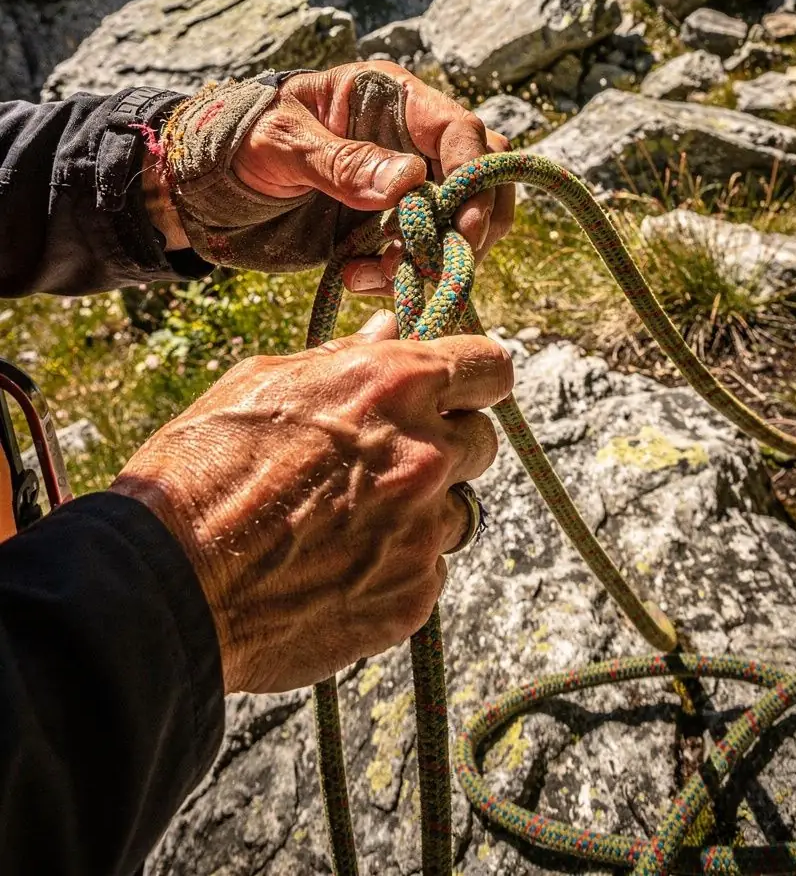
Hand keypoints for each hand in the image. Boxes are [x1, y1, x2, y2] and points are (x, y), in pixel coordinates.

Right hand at [111, 309, 511, 693]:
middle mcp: (424, 454)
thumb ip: (344, 360)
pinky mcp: (412, 597)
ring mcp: (423, 531)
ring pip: (457, 511)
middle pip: (482, 441)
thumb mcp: (263, 383)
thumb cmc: (203, 466)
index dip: (475, 377)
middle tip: (385, 461)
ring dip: (421, 511)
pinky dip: (395, 567)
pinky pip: (428, 571)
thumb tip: (389, 333)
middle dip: (446, 445)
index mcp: (394, 386)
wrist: (170, 580)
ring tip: (347, 522)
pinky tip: (335, 567)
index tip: (460, 390)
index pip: (490, 366)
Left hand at [231, 62, 514, 292]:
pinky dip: (402, 275)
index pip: (460, 130)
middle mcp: (410, 140)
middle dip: (468, 226)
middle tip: (433, 264)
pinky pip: (420, 254)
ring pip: (458, 224)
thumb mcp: (281, 142)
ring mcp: (405, 186)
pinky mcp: (390, 226)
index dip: (474, 176)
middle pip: (481, 179)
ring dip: (432, 258)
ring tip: (374, 275)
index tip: (462, 225)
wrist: (205, 182)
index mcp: (391, 98)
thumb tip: (411, 182)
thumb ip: (342, 162)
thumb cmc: (236, 140)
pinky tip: (356, 279)